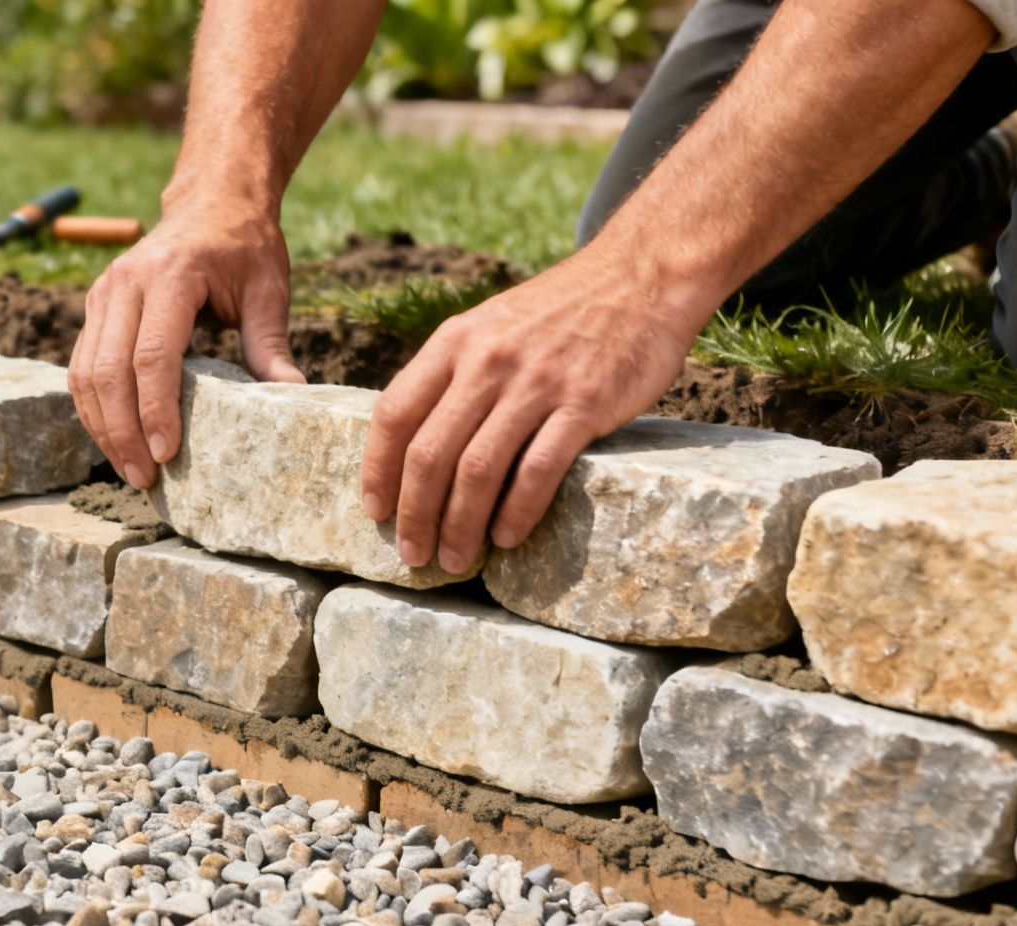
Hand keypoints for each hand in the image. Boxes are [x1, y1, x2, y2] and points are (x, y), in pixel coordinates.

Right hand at [69, 196, 303, 488]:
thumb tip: (291, 395)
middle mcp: (125, 284)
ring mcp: (103, 294)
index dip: (155, 410)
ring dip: (102, 427)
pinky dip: (93, 408)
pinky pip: (80, 366)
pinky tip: (113, 439)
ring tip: (129, 469)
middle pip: (108, 371)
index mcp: (170, 276)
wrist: (212, 200)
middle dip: (122, 432)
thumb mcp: (268, 288)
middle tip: (145, 478)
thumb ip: (270, 342)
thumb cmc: (244, 245)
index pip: (152, 355)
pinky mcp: (95, 306)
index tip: (167, 454)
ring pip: (84, 373)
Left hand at [358, 249, 713, 572]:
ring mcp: (535, 383)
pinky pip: (536, 471)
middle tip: (413, 555)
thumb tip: (413, 441)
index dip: (376, 469)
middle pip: (429, 453)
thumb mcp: (490, 325)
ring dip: (460, 525)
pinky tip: (506, 537)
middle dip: (414, 514)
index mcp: (454, 342)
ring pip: (477, 471)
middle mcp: (486, 361)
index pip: (394, 413)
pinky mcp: (584, 403)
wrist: (641, 276)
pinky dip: (516, 512)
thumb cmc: (560, 312)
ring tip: (455, 560)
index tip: (375, 511)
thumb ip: (453, 372)